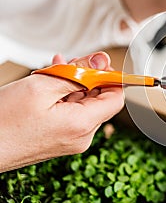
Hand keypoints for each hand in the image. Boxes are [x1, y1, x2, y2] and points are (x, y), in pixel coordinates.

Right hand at [0, 52, 123, 172]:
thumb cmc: (3, 121)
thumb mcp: (42, 87)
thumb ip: (77, 73)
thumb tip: (101, 61)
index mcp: (82, 125)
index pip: (116, 98)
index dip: (111, 77)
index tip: (99, 63)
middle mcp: (81, 137)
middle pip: (100, 100)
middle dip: (89, 77)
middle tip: (72, 61)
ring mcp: (70, 140)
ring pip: (84, 105)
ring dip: (74, 84)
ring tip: (57, 68)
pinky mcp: (59, 140)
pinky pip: (72, 114)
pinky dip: (65, 96)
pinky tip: (52, 82)